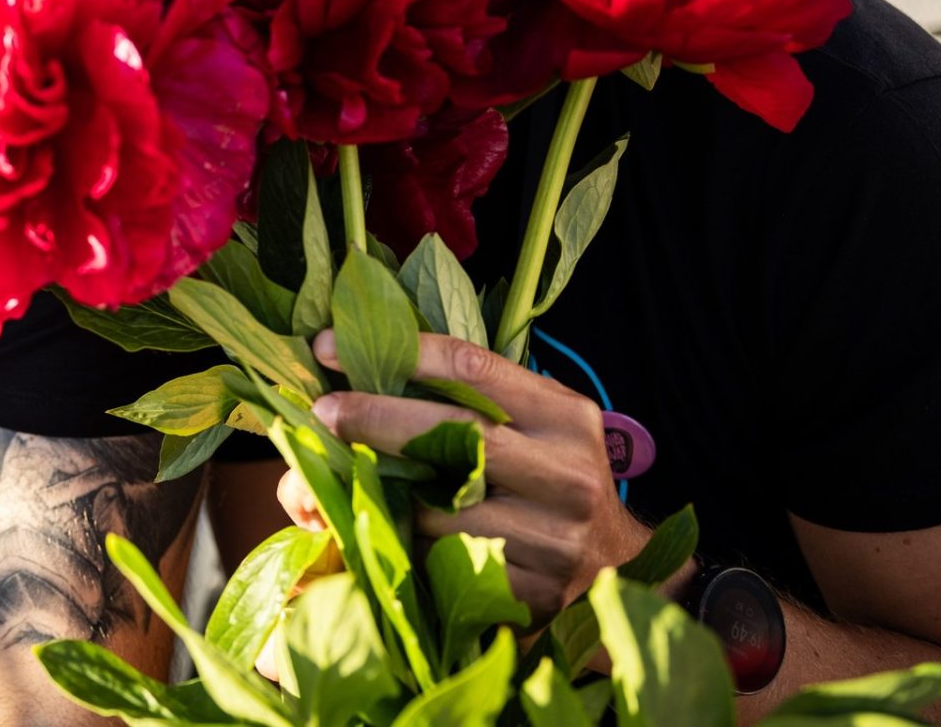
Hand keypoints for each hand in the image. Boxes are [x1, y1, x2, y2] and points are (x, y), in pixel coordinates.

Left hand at [277, 331, 650, 624]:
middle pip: (456, 436)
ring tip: (332, 479)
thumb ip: (473, 398)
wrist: (617, 567)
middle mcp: (566, 474)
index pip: (474, 369)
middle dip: (377, 419)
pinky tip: (373, 530)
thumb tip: (365, 368)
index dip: (400, 354)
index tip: (333, 348)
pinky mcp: (532, 593)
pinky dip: (403, 546)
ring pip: (442, 512)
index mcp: (564, 417)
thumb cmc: (553, 478)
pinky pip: (444, 566)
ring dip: (380, 495)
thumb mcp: (536, 423)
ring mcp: (553, 539)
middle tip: (323, 410)